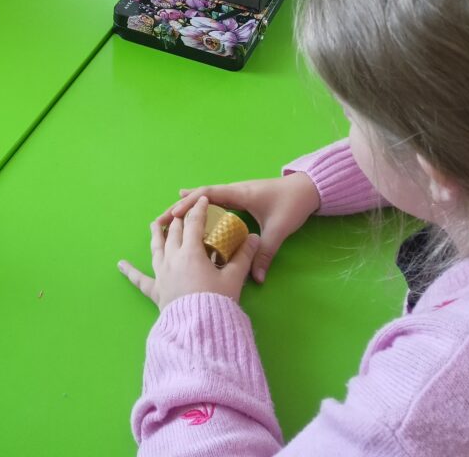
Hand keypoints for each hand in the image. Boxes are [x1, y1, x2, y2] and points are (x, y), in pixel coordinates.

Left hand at [118, 196, 261, 309]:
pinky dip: (131, 272)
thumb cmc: (216, 302)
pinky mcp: (156, 291)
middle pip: (174, 232)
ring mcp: (162, 274)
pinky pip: (140, 280)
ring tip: (155, 223)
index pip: (194, 223)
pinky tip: (121, 265)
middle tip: (184, 211)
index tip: (203, 200)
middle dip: (180, 219)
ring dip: (157, 234)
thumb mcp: (233, 278)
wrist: (198, 330)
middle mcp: (172, 258)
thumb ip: (244, 256)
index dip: (199, 210)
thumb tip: (253, 238)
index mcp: (191, 252)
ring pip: (156, 247)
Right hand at [163, 173, 320, 282]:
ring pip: (206, 198)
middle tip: (160, 221)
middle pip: (200, 196)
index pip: (208, 195)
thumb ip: (266, 253)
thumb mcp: (278, 230)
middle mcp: (234, 190)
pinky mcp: (240, 198)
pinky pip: (215, 202)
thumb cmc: (292, 204)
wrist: (308, 189)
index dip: (189, 205)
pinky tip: (191, 217)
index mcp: (239, 193)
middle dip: (180, 207)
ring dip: (188, 207)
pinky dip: (200, 208)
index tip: (173, 216)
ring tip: (168, 221)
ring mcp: (236, 193)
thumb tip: (256, 279)